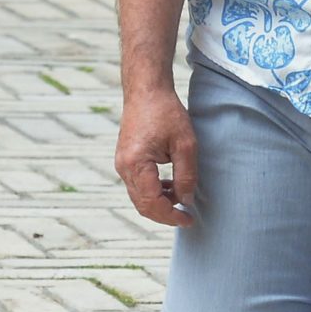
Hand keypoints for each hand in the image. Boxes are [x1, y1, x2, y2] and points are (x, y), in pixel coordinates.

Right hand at [115, 85, 199, 227]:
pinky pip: (137, 185)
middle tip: (187, 217)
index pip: (152, 203)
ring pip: (139, 197)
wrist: (146, 91)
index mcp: (136, 165)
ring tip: (182, 200)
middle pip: (142, 205)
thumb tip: (187, 200)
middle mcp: (123, 168)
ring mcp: (121, 164)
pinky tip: (171, 187)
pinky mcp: (125, 160)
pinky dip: (153, 192)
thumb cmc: (166, 113)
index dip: (171, 216)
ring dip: (159, 203)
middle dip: (165, 214)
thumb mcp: (186, 144)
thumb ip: (187, 175)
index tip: (189, 220)